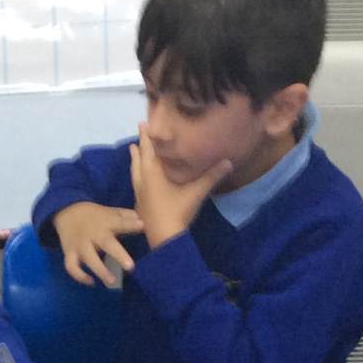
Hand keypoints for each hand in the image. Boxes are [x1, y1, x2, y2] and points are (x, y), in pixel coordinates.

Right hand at [50, 202, 142, 286]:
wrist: (66, 211)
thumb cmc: (94, 215)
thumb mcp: (109, 212)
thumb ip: (125, 217)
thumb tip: (144, 221)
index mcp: (105, 223)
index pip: (120, 223)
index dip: (131, 225)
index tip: (142, 226)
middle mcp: (93, 234)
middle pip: (106, 244)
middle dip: (118, 254)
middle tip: (130, 267)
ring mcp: (80, 245)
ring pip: (89, 259)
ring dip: (100, 271)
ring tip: (112, 282)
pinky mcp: (69, 253)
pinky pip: (72, 267)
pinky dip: (80, 276)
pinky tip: (91, 283)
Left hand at [128, 126, 230, 249]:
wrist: (165, 239)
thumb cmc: (177, 211)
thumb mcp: (196, 192)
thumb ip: (211, 176)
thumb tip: (228, 161)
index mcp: (152, 174)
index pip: (148, 150)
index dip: (146, 137)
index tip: (142, 124)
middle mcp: (142, 182)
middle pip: (138, 161)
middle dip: (139, 148)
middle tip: (138, 137)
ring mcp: (139, 195)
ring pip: (135, 174)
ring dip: (135, 162)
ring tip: (133, 153)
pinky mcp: (140, 206)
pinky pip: (137, 186)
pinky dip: (138, 177)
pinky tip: (141, 181)